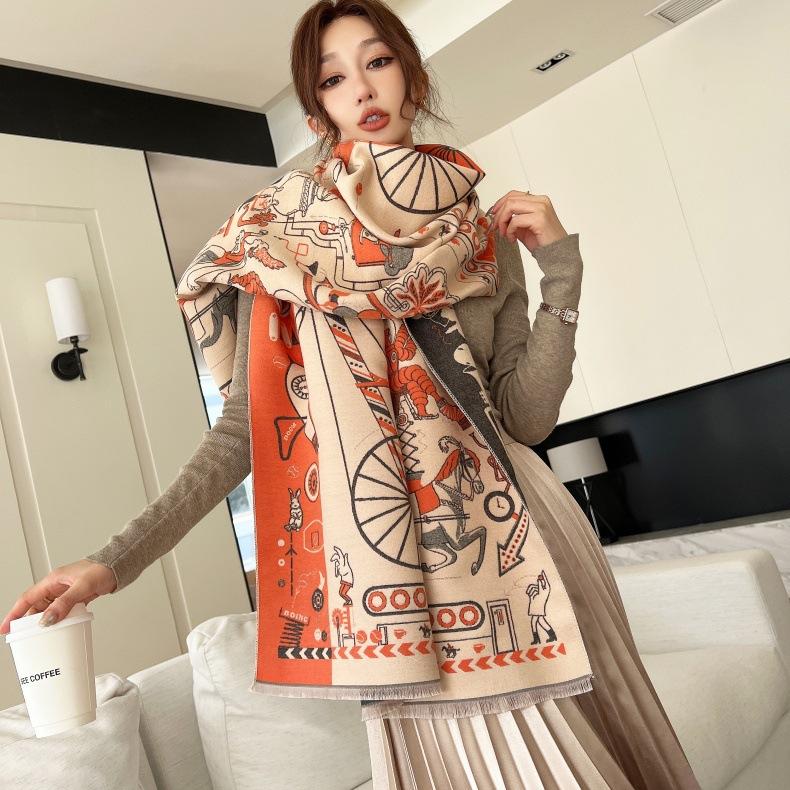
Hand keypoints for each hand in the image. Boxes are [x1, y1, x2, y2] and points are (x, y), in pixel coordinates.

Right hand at [0, 559, 116, 634]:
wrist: (118, 567)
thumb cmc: (101, 569)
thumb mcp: (82, 586)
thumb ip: (65, 602)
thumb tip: (47, 619)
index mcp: (53, 580)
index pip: (27, 598)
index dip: (14, 614)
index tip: (5, 628)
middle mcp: (57, 586)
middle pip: (37, 606)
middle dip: (29, 621)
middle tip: (25, 637)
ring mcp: (66, 592)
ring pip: (50, 610)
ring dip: (46, 621)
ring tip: (43, 636)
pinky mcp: (76, 597)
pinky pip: (62, 611)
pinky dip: (60, 619)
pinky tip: (62, 627)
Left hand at [488, 190, 567, 253]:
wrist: (557, 253)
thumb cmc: (542, 241)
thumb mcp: (524, 227)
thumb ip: (513, 218)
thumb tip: (497, 216)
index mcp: (538, 200)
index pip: (514, 194)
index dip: (500, 203)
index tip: (493, 215)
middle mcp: (541, 201)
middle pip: (510, 199)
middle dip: (499, 214)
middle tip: (496, 228)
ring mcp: (541, 208)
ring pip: (511, 206)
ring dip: (502, 221)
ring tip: (504, 234)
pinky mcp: (539, 219)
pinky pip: (515, 221)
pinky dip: (509, 231)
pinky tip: (512, 239)